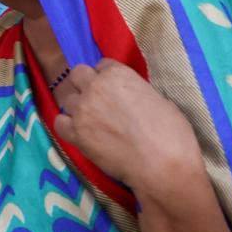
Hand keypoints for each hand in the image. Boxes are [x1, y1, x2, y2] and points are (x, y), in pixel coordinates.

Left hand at [55, 60, 203, 190]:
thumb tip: (133, 98)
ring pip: (67, 99)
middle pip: (77, 74)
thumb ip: (137, 92)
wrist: (163, 166)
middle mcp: (94, 86)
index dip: (107, 77)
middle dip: (85, 84)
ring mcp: (82, 109)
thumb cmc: (171, 133)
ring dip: (77, 106)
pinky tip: (79, 132)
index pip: (102, 65)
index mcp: (117, 74)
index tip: (113, 89)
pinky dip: (67, 125)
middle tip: (97, 100)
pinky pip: (59, 122)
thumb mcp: (160, 100)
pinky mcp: (75, 133)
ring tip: (91, 120)